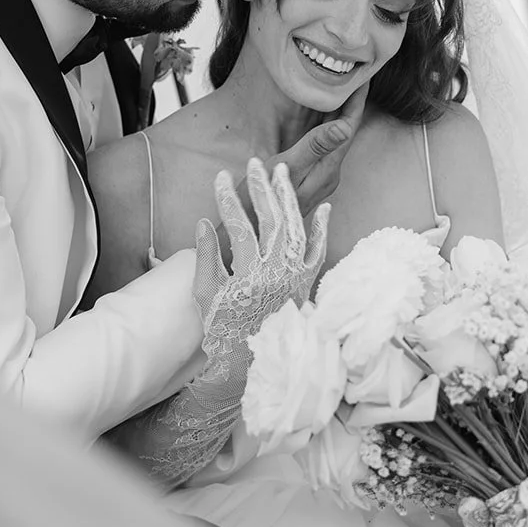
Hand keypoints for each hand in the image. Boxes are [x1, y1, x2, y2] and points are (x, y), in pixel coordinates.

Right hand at [193, 159, 329, 360]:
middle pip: (272, 220)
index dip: (229, 200)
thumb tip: (204, 222)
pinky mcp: (307, 284)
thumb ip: (205, 257)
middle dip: (262, 188)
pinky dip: (321, 229)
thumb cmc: (221, 329)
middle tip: (255, 163)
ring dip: (289, 198)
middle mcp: (277, 275)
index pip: (239, 227)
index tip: (221, 178)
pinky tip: (323, 207)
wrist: (249, 363)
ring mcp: (296, 278)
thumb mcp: (205, 294)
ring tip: (283, 171)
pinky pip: (318, 252)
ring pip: (296, 228)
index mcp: (248, 276)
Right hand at [273, 84, 366, 216]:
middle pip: (346, 132)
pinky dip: (326, 127)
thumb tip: (345, 128)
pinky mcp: (309, 179)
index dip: (357, 101)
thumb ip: (314, 148)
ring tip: (343, 91)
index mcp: (327, 169)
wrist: (249, 233)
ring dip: (339, 115)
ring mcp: (320, 179)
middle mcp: (328, 174)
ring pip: (335, 139)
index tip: (364, 77)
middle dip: (351, 104)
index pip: (349, 128)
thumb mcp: (286, 169)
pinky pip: (324, 147)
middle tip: (356, 76)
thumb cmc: (262, 200)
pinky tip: (320, 119)